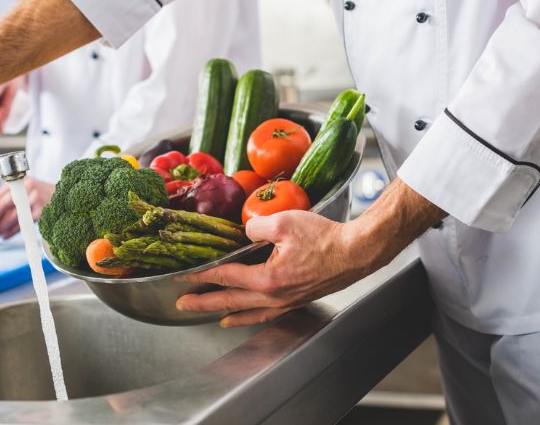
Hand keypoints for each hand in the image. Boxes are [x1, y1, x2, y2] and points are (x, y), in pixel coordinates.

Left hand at [0, 177, 53, 241]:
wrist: (64, 196)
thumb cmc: (41, 195)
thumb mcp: (25, 189)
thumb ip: (9, 198)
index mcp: (18, 181)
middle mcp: (26, 187)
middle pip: (3, 205)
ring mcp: (35, 197)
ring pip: (12, 215)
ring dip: (1, 228)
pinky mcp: (42, 209)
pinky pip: (24, 222)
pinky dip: (13, 231)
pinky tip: (6, 235)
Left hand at [175, 211, 367, 326]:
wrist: (357, 252)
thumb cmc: (325, 237)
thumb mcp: (284, 222)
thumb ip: (255, 228)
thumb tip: (244, 234)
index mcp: (267, 279)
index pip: (225, 277)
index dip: (201, 277)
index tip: (182, 279)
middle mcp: (274, 296)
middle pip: (231, 301)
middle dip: (204, 303)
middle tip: (183, 304)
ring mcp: (287, 301)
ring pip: (249, 312)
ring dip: (227, 313)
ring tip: (213, 317)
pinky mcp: (298, 299)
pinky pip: (268, 313)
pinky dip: (252, 316)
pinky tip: (249, 315)